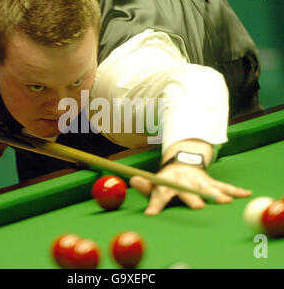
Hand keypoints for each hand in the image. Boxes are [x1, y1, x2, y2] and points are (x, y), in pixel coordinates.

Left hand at [130, 163, 251, 215]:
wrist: (182, 163)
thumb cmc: (166, 180)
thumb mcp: (154, 182)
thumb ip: (145, 186)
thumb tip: (132, 180)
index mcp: (167, 182)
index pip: (160, 193)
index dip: (155, 204)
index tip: (150, 214)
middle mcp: (183, 180)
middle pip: (187, 190)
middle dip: (192, 198)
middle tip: (198, 206)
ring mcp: (198, 180)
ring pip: (207, 186)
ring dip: (216, 193)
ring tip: (224, 201)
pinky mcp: (210, 181)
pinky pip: (223, 185)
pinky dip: (234, 190)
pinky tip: (245, 194)